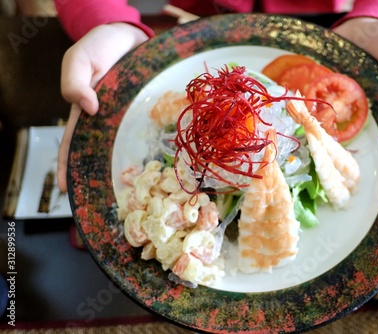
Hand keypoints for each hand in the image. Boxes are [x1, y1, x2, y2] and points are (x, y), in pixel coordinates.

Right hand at [57, 23, 148, 191]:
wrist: (129, 35)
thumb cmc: (98, 47)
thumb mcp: (77, 59)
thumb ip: (74, 82)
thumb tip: (88, 108)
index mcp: (86, 113)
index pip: (74, 144)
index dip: (68, 166)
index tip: (66, 190)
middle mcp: (109, 120)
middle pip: (103, 153)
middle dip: (102, 177)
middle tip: (107, 202)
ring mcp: (130, 117)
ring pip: (128, 147)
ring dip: (131, 168)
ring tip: (138, 193)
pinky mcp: (149, 111)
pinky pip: (151, 131)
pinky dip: (153, 146)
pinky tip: (163, 163)